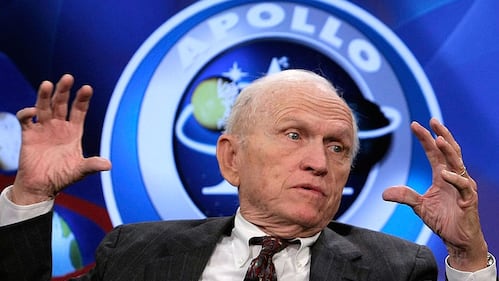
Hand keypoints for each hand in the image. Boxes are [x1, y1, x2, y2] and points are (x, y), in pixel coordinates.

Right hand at [11, 74, 110, 204]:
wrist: (41, 186)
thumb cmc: (62, 177)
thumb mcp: (80, 171)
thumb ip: (92, 165)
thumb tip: (108, 165)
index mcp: (74, 131)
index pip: (79, 110)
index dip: (82, 99)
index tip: (87, 88)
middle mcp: (59, 126)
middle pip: (62, 103)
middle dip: (64, 91)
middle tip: (68, 77)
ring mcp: (43, 128)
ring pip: (44, 106)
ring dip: (44, 95)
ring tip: (47, 84)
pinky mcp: (29, 134)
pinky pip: (26, 119)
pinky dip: (27, 113)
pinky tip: (32, 112)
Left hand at [383, 118, 487, 271]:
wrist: (458, 240)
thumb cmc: (443, 220)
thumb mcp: (419, 207)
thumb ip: (405, 196)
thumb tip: (384, 193)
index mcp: (443, 176)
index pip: (434, 152)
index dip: (426, 138)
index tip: (415, 125)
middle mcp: (454, 177)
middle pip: (449, 151)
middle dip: (441, 134)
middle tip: (432, 120)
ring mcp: (464, 187)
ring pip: (458, 163)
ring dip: (448, 151)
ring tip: (438, 139)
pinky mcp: (469, 199)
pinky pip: (463, 185)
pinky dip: (454, 178)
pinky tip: (444, 172)